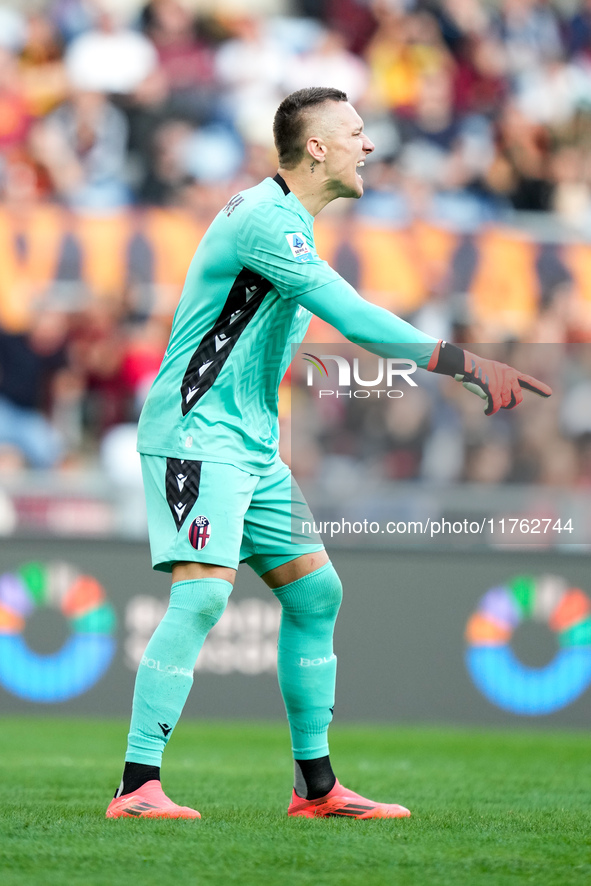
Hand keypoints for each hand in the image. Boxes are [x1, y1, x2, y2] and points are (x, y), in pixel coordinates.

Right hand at [427, 341, 551, 415]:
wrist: (466, 365)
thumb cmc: (476, 369)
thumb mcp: (493, 372)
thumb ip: (502, 382)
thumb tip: (503, 398)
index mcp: (510, 372)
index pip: (527, 380)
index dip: (539, 388)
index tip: (549, 393)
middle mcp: (509, 377)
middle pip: (517, 398)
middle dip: (510, 405)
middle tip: (501, 405)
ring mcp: (501, 384)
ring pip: (505, 403)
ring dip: (497, 407)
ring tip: (489, 405)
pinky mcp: (492, 390)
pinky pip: (495, 406)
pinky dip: (490, 410)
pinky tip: (486, 410)